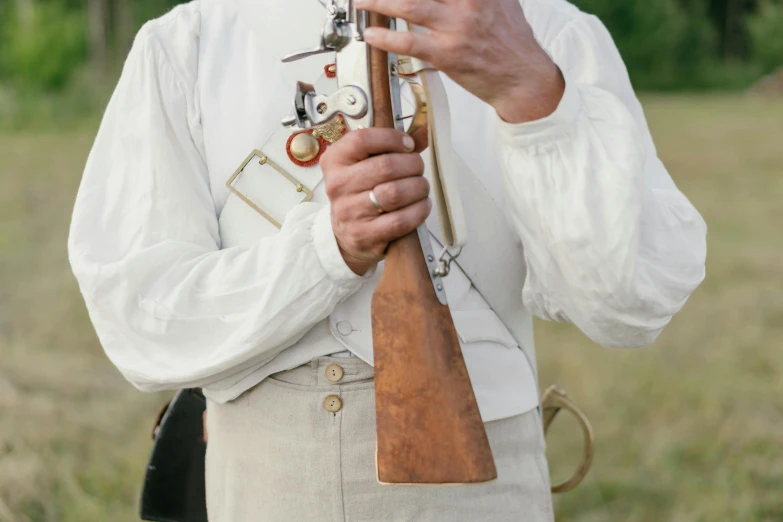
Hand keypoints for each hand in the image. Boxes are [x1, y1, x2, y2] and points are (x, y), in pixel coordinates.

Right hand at [322, 127, 430, 275]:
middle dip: (412, 165)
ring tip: (421, 187)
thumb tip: (428, 129)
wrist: (346, 232)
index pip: (363, 140)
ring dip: (418, 188)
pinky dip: (418, 211)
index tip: (408, 145)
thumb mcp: (368, 164)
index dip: (392, 139)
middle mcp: (338, 185)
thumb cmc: (361, 192)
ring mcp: (349, 212)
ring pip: (395, 193)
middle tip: (418, 169)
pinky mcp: (363, 234)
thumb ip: (395, 146)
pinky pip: (400, 220)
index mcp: (335, 160)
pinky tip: (421, 205)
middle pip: (385, 166)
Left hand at [355, 0, 564, 122]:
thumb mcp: (499, 2)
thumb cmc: (512, 43)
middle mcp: (467, 2)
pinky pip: (409, 42)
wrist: (525, 78)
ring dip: (379, 3)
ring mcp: (456, 27)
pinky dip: (386, 38)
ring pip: (408, 6)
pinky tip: (372, 35)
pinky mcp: (447, 53)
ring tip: (362, 2)